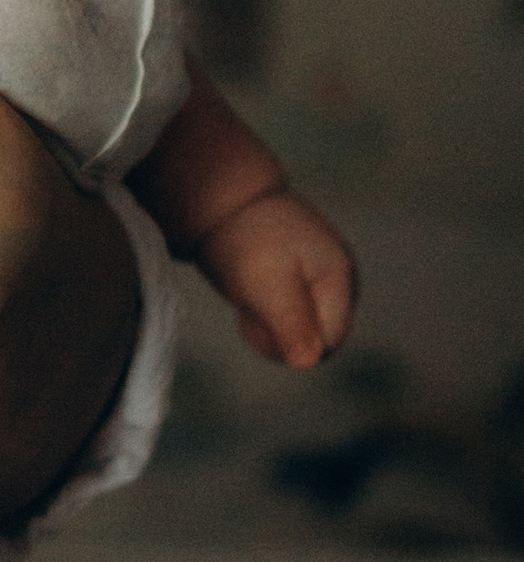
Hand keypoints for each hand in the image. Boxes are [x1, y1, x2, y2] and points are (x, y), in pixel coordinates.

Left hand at [194, 186, 356, 366]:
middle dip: (280, 334)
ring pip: (299, 329)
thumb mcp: (268, 286)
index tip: (260, 317)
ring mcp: (320, 278)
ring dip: (269, 323)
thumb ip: (291, 325)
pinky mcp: (299, 278)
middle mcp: (339, 280)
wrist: (220, 199)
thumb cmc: (246, 241)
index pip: (328, 342)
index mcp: (341, 279)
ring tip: (249, 293)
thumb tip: (309, 362)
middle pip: (316, 339)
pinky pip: (287, 315)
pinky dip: (264, 310)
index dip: (291, 343)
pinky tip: (249, 292)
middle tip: (251, 303)